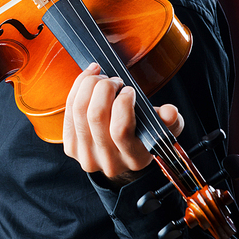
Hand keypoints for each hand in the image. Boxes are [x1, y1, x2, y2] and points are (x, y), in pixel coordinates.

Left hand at [63, 62, 183, 181]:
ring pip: (79, 110)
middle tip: (114, 80)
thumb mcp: (160, 129)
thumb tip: (170, 112)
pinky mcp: (70, 146)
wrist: (120, 154)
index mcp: (134, 159)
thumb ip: (169, 121)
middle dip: (104, 88)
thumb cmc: (142, 135)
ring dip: (89, 85)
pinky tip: (89, 78)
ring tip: (102, 78)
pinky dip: (77, 87)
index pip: (121, 130)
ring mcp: (86, 155)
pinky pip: (69, 110)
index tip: (129, 90)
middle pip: (96, 116)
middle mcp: (108, 161)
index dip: (123, 103)